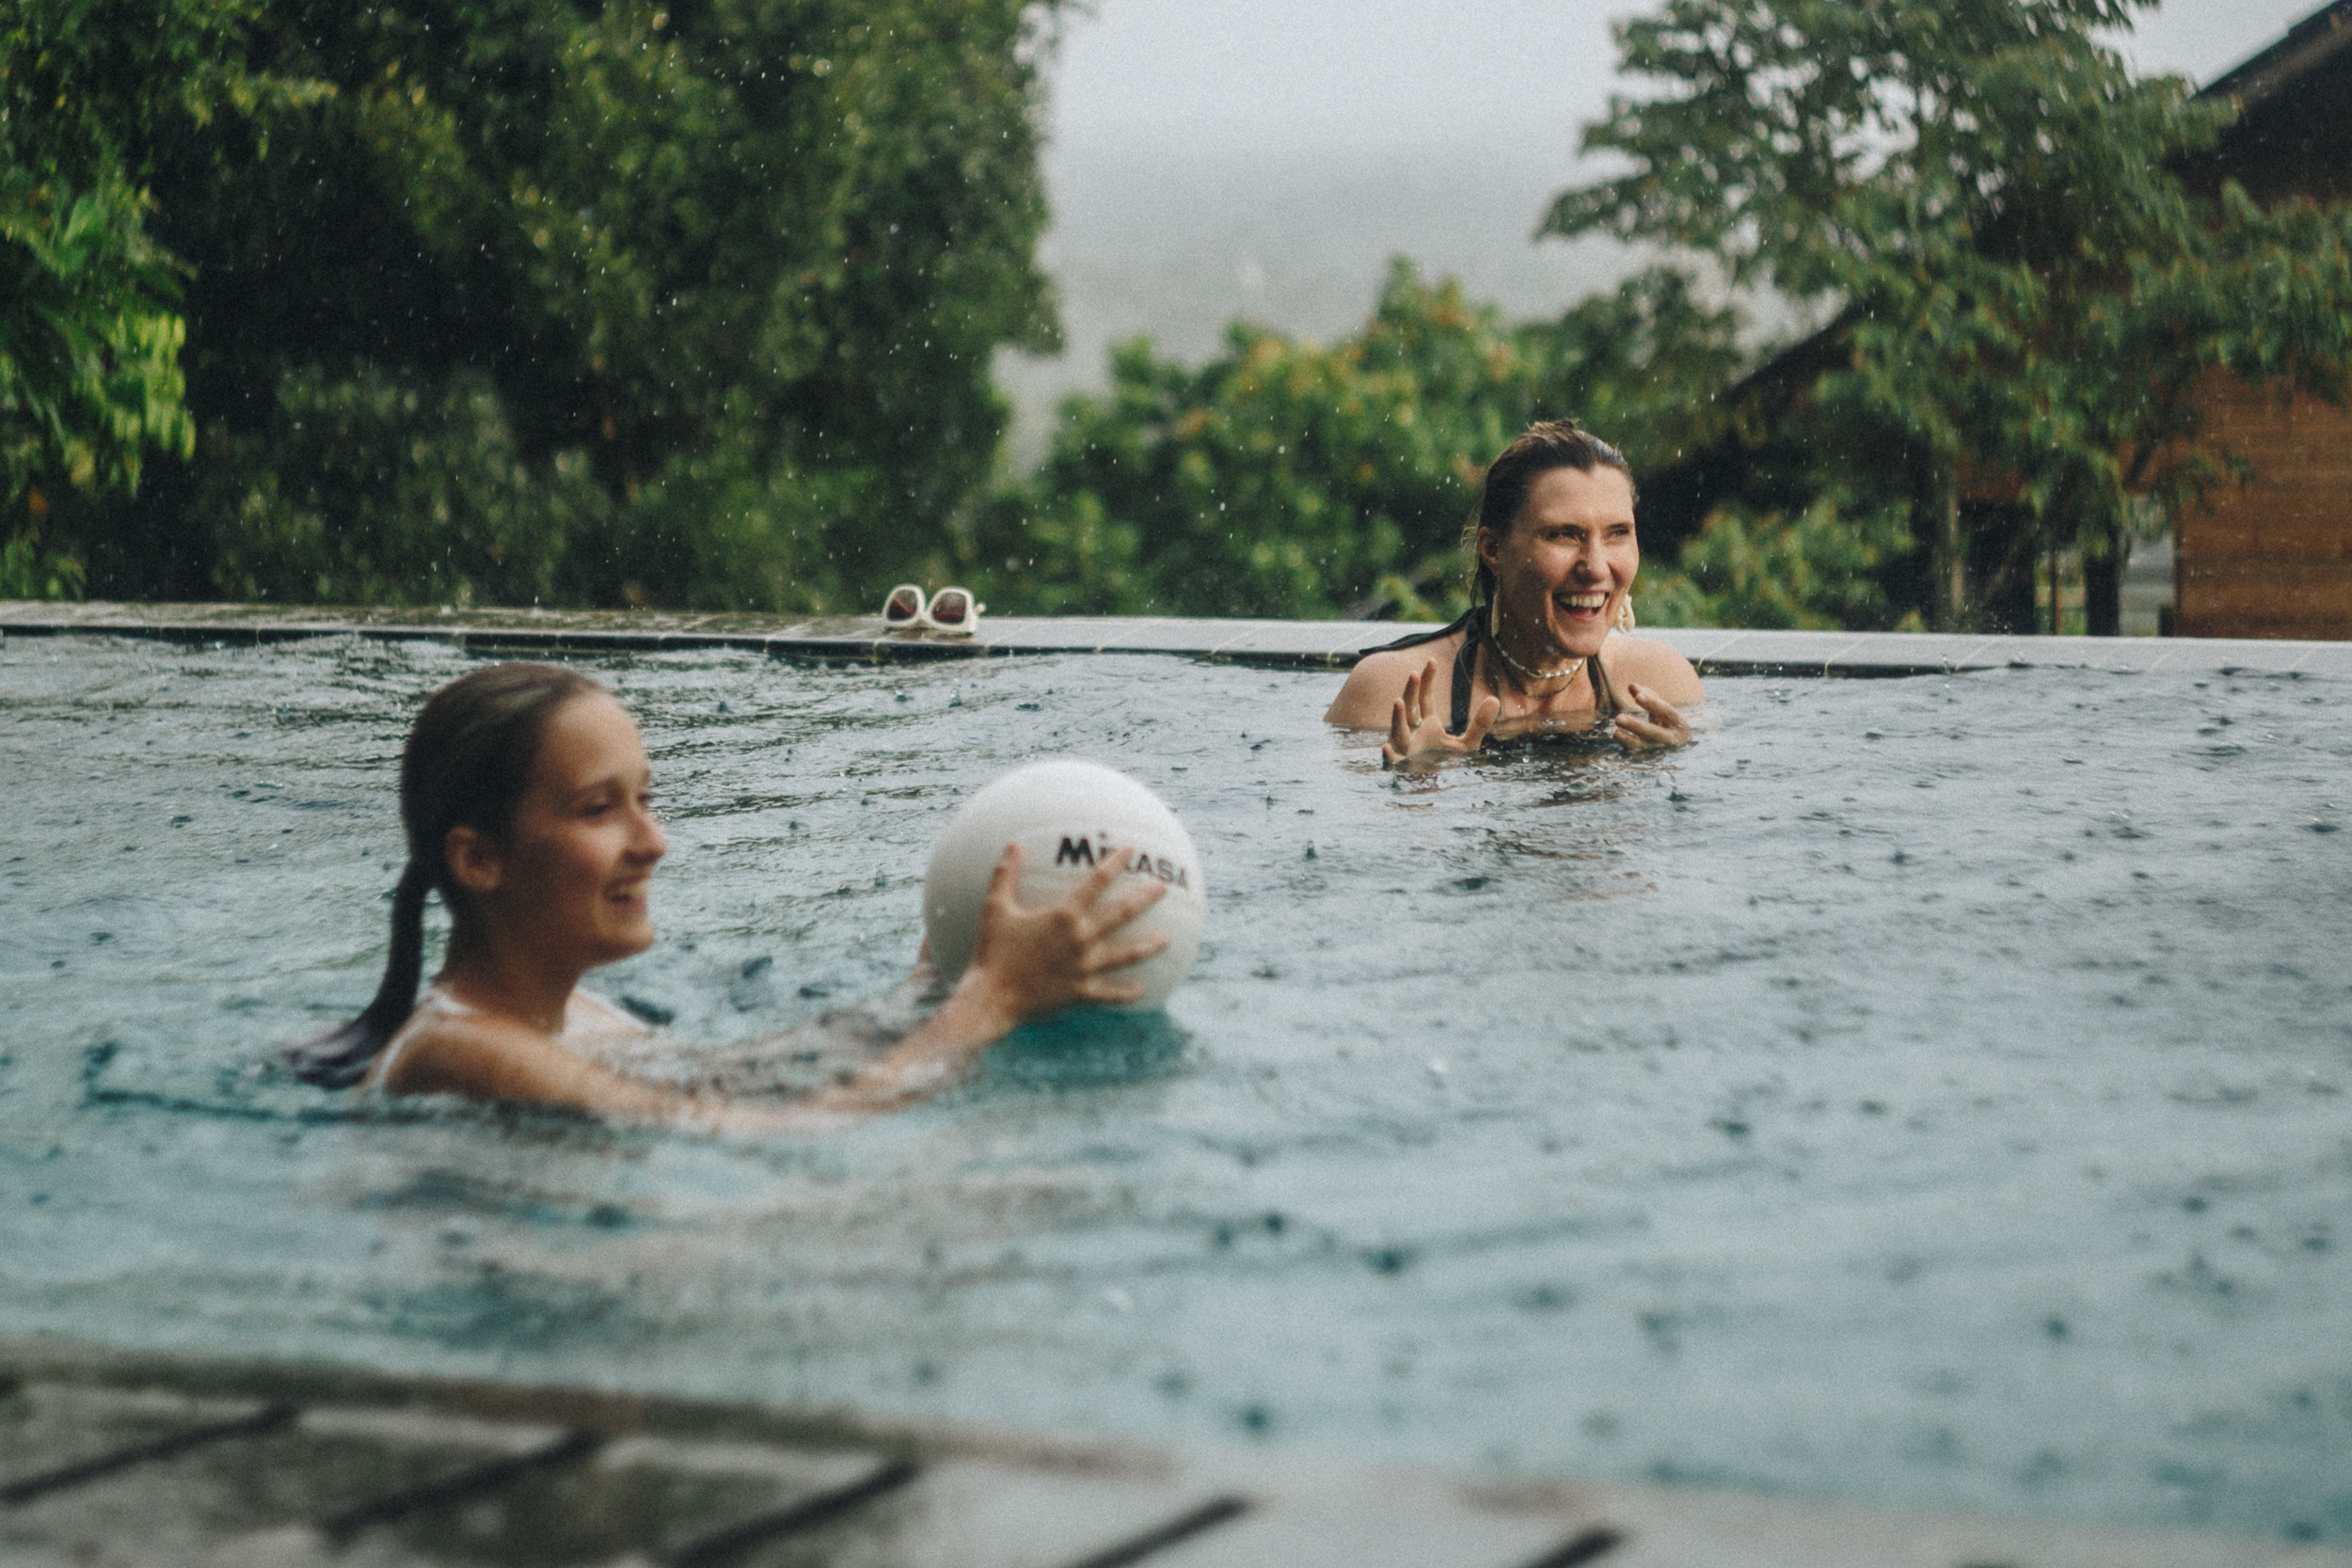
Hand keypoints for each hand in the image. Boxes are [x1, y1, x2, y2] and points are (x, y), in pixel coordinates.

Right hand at [959, 842, 1169, 1023]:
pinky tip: (1142, 991)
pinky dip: (1127, 993)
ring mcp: (1085, 968)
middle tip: (1163, 887)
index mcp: (1063, 916)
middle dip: (1145, 898)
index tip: (1131, 850)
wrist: (992, 997)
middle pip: (1121, 914)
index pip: (1097, 882)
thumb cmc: (993, 951)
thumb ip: (1005, 874)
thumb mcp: (995, 908)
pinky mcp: (1082, 992)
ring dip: (1148, 946)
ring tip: (1166, 940)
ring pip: (1126, 955)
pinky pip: (1110, 993)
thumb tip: (1013, 843)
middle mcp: (1081, 939)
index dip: (1115, 863)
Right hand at [1382, 658, 1499, 768]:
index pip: (1423, 698)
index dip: (1427, 680)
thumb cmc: (1443, 762)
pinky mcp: (1400, 767)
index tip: (1432, 660)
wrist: (1432, 788)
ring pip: (1398, 730)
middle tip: (1413, 673)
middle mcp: (1411, 731)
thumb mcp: (1467, 745)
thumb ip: (1480, 724)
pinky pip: (1391, 761)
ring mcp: (1403, 748)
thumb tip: (1495, 699)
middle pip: (1409, 708)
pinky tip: (1386, 749)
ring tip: (1398, 701)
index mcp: (1425, 723)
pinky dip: (1388, 756)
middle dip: (1410, 691)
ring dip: (1397, 717)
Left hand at [1613, 683, 1692, 749]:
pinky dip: (1626, 744)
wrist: (1680, 742)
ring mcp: (1660, 748)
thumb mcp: (1661, 706)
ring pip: (1644, 745)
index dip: (1653, 704)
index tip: (1637, 697)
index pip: (1666, 712)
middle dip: (1636, 726)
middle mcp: (1672, 738)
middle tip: (1618, 718)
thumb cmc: (1667, 718)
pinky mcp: (1650, 756)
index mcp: (1678, 722)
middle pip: (1654, 733)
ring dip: (1628, 739)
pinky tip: (1616, 735)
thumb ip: (1647, 695)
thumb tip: (1631, 686)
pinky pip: (1637, 751)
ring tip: (1615, 733)